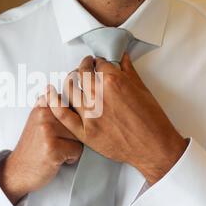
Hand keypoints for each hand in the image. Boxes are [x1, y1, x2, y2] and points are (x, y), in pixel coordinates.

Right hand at [0, 90, 82, 203]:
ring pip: (80, 135)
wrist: (17, 170)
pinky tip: (56, 158)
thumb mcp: (38, 119)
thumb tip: (75, 92)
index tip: (61, 128)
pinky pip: (77, 150)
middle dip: (75, 134)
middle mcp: (44, 114)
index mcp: (43, 104)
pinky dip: (71, 158)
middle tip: (58, 141)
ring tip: (57, 149)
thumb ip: (53, 105)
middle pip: (80, 120)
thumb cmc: (33, 146)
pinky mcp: (52, 147)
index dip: (73, 119)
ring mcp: (47, 130)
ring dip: (73, 146)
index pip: (74, 103)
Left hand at [48, 54, 187, 184]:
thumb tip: (121, 57)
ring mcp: (90, 115)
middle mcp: (99, 96)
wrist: (154, 147)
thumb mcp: (142, 90)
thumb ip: (128, 71)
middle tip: (85, 68)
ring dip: (70, 81)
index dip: (98, 62)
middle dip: (83, 67)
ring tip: (73, 80)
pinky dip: (55, 103)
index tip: (98, 64)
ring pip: (70, 90)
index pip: (99, 64)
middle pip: (82, 74)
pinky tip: (51, 94)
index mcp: (114, 82)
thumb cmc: (152, 120)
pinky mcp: (85, 132)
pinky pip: (63, 116)